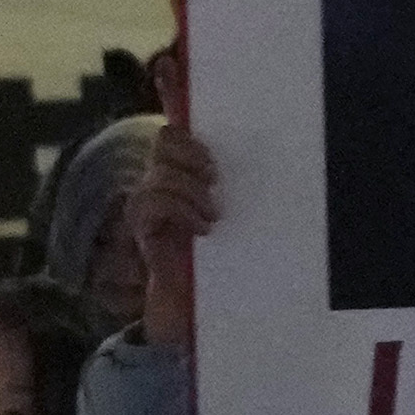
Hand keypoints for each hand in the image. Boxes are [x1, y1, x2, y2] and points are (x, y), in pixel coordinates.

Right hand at [123, 121, 218, 356]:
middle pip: (165, 139)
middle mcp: (160, 176)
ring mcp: (147, 199)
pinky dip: (182, 210)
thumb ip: (233, 184)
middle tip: (215, 177)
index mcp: (182, 166)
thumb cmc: (220, 247)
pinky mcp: (142, 223)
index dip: (185, 122)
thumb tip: (272, 151)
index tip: (213, 147)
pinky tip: (202, 228)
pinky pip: (154, 202)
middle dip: (192, 153)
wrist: (195, 292)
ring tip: (213, 214)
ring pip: (161, 173)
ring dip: (191, 190)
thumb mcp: (232, 209)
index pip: (174, 130)